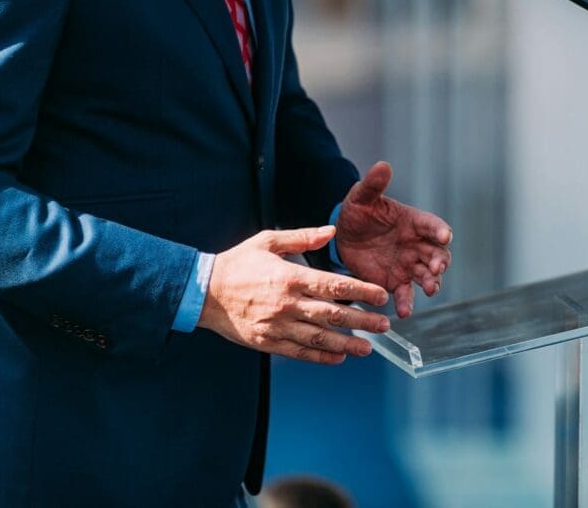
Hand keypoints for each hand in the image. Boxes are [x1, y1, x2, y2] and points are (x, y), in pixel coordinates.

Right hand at [198, 226, 390, 364]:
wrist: (203, 292)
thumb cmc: (237, 264)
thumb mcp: (268, 241)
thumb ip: (302, 237)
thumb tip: (332, 230)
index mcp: (290, 277)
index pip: (334, 286)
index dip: (362, 292)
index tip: (380, 296)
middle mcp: (287, 304)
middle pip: (333, 315)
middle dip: (362, 321)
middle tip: (384, 325)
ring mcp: (277, 326)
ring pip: (319, 338)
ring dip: (347, 344)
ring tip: (368, 348)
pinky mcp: (267, 342)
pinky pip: (300, 352)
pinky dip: (321, 356)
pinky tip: (338, 357)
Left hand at [335, 161, 452, 317]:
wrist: (343, 237)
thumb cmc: (357, 212)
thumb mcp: (362, 197)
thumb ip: (373, 184)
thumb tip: (383, 165)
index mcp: (412, 221)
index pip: (431, 225)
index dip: (439, 230)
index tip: (445, 236)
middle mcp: (416, 244)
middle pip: (436, 253)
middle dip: (440, 261)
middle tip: (437, 268)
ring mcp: (408, 264)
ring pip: (427, 275)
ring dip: (431, 282)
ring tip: (430, 289)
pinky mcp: (395, 281)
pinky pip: (406, 293)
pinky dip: (407, 302)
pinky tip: (404, 311)